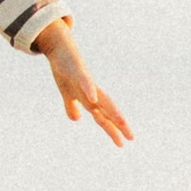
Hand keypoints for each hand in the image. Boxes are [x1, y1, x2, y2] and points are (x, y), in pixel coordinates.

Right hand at [41, 22, 131, 146]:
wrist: (59, 47)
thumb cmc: (65, 69)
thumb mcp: (66, 92)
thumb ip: (72, 106)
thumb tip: (76, 119)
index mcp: (89, 98)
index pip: (103, 117)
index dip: (112, 130)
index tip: (122, 143)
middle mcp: (92, 91)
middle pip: (107, 110)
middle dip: (118, 123)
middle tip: (131, 137)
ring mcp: (86, 81)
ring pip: (101, 97)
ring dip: (111, 110)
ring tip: (122, 121)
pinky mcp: (76, 71)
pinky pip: (84, 82)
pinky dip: (89, 90)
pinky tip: (94, 98)